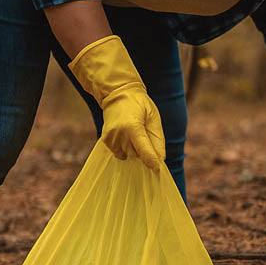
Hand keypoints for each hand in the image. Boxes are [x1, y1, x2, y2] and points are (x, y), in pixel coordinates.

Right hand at [69, 35, 165, 170]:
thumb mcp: (153, 118)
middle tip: (144, 135)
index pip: (144, 151)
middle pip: (137, 155)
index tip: (157, 170)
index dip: (152, 162)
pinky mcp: (106, 141)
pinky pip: (120, 153)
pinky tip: (126, 135)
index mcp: (133, 127)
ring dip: (134, 149)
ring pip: (128, 155)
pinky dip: (125, 148)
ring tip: (134, 132)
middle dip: (144, 150)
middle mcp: (120, 134)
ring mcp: (111, 138)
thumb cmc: (140, 105)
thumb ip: (157, 140)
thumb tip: (160, 160)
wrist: (118, 94)